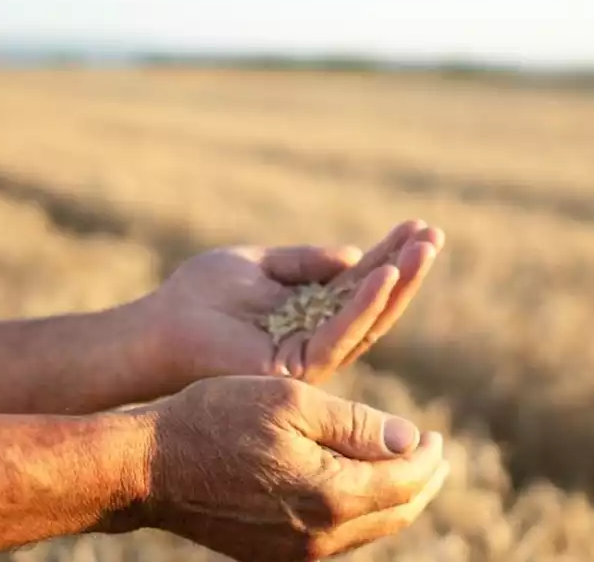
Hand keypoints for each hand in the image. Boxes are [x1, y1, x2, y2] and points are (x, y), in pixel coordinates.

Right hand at [131, 376, 449, 561]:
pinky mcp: (273, 554)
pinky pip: (335, 539)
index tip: (436, 434)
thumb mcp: (292, 401)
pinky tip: (354, 488)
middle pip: (394, 513)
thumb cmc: (217, 418)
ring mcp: (295, 552)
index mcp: (331, 494)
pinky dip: (357, 512)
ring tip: (402, 469)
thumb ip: (357, 424)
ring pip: (367, 530)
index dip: (428, 456)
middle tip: (434, 455)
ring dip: (391, 498)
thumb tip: (410, 440)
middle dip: (421, 482)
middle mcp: (320, 536)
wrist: (151, 467)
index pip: (405, 481)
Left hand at [147, 219, 443, 384]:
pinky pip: (340, 334)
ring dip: (398, 283)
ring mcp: (310, 356)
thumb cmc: (199, 294)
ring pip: (368, 321)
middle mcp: (317, 337)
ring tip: (423, 249)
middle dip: (406, 269)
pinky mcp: (297, 367)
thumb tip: (354, 255)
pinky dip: (364, 304)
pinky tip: (385, 274)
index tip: (419, 225)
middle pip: (374, 303)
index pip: (360, 283)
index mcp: (309, 312)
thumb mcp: (260, 263)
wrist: (159, 326)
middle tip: (434, 234)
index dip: (391, 255)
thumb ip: (304, 261)